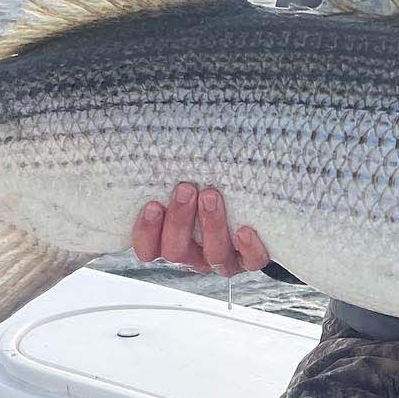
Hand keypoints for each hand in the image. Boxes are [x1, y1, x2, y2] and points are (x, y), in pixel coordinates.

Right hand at [131, 183, 270, 278]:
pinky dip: (249, 248)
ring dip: (211, 225)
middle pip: (177, 252)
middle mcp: (194, 255)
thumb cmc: (205, 188)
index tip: (153, 204)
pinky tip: (245, 230)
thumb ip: (169, 174)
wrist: (252, 209)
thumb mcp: (185, 184)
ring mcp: (223, 260)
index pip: (147, 249)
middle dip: (179, 220)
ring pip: (213, 255)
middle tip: (186, 189)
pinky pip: (252, 261)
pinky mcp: (251, 259)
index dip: (146, 232)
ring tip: (211, 195)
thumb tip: (157, 137)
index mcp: (169, 242)